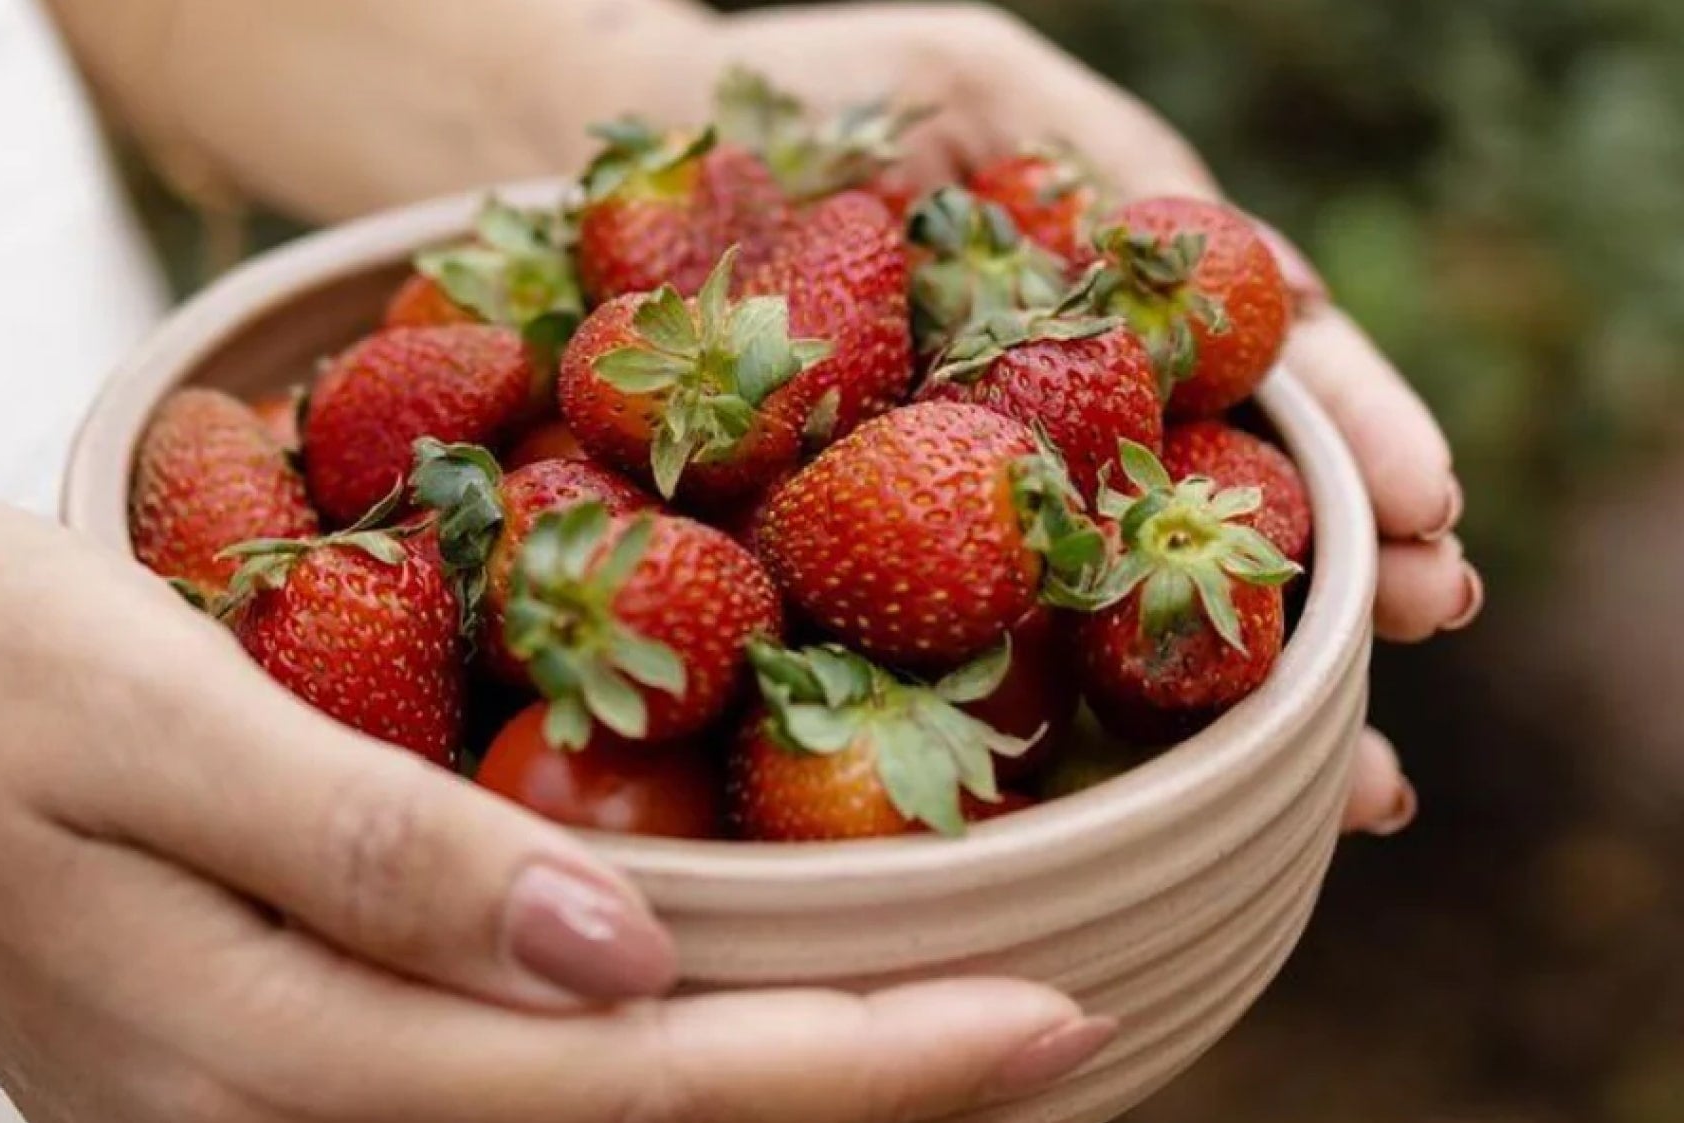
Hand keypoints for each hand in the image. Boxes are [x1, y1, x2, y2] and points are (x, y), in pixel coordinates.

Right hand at [0, 501, 1111, 1121]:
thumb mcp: (160, 712)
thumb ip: (380, 847)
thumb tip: (619, 962)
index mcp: (267, 1046)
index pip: (627, 1089)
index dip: (857, 1067)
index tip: (1049, 1016)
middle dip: (856, 1107)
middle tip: (1054, 1031)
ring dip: (770, 1103)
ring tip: (945, 1034)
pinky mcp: (253, 1082)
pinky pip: (489, 1106)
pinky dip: (640, 1078)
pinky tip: (731, 1021)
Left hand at [700, 2, 1473, 836]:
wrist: (572, 156)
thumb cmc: (791, 104)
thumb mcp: (986, 95)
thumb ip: (1125, 177)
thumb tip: (1298, 290)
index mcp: (1074, 355)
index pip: (1239, 421)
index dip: (1346, 467)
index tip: (1437, 527)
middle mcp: (1015, 460)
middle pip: (1189, 557)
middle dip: (1319, 632)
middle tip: (1417, 687)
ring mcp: (913, 537)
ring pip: (1081, 646)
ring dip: (1224, 722)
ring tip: (1347, 792)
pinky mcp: (798, 593)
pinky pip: (900, 680)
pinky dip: (1009, 748)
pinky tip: (1112, 811)